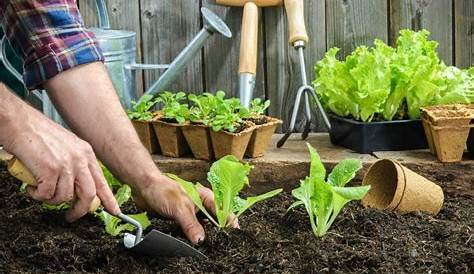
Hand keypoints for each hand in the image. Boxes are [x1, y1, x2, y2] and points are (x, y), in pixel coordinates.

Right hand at [4, 109, 119, 221]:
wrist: (19, 123)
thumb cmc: (37, 134)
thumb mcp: (67, 146)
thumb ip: (75, 164)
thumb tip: (76, 187)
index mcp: (86, 153)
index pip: (101, 181)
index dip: (109, 199)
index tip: (115, 211)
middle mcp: (80, 159)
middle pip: (88, 194)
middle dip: (80, 210)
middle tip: (71, 216)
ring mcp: (66, 165)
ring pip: (64, 197)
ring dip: (50, 200)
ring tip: (41, 191)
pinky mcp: (50, 170)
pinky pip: (46, 195)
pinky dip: (37, 195)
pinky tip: (31, 186)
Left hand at [133, 174, 238, 243]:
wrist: (144, 188)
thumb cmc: (163, 189)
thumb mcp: (180, 207)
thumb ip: (191, 224)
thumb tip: (200, 240)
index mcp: (206, 197)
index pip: (223, 211)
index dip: (229, 222)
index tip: (232, 234)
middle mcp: (201, 206)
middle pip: (214, 222)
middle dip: (217, 232)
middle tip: (219, 243)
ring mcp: (191, 214)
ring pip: (202, 228)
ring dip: (203, 236)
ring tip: (207, 245)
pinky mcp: (181, 220)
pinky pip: (190, 232)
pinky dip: (192, 237)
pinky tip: (192, 243)